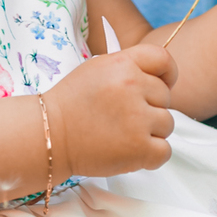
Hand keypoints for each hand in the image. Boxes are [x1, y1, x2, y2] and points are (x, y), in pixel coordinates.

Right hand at [44, 42, 176, 180]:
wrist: (48, 135)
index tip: (162, 85)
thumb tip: (159, 80)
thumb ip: (128, 69)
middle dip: (150, 108)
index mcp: (123, 65)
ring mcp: (137, 118)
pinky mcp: (139, 148)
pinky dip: (151, 156)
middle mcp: (132, 87)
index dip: (168, 74)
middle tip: (123, 118)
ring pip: (167, 125)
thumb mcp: (97, 70)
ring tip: (122, 135)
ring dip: (150, 133)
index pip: (163, 59)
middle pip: (166, 97)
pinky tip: (130, 152)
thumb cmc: (71, 105)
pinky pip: (164, 151)